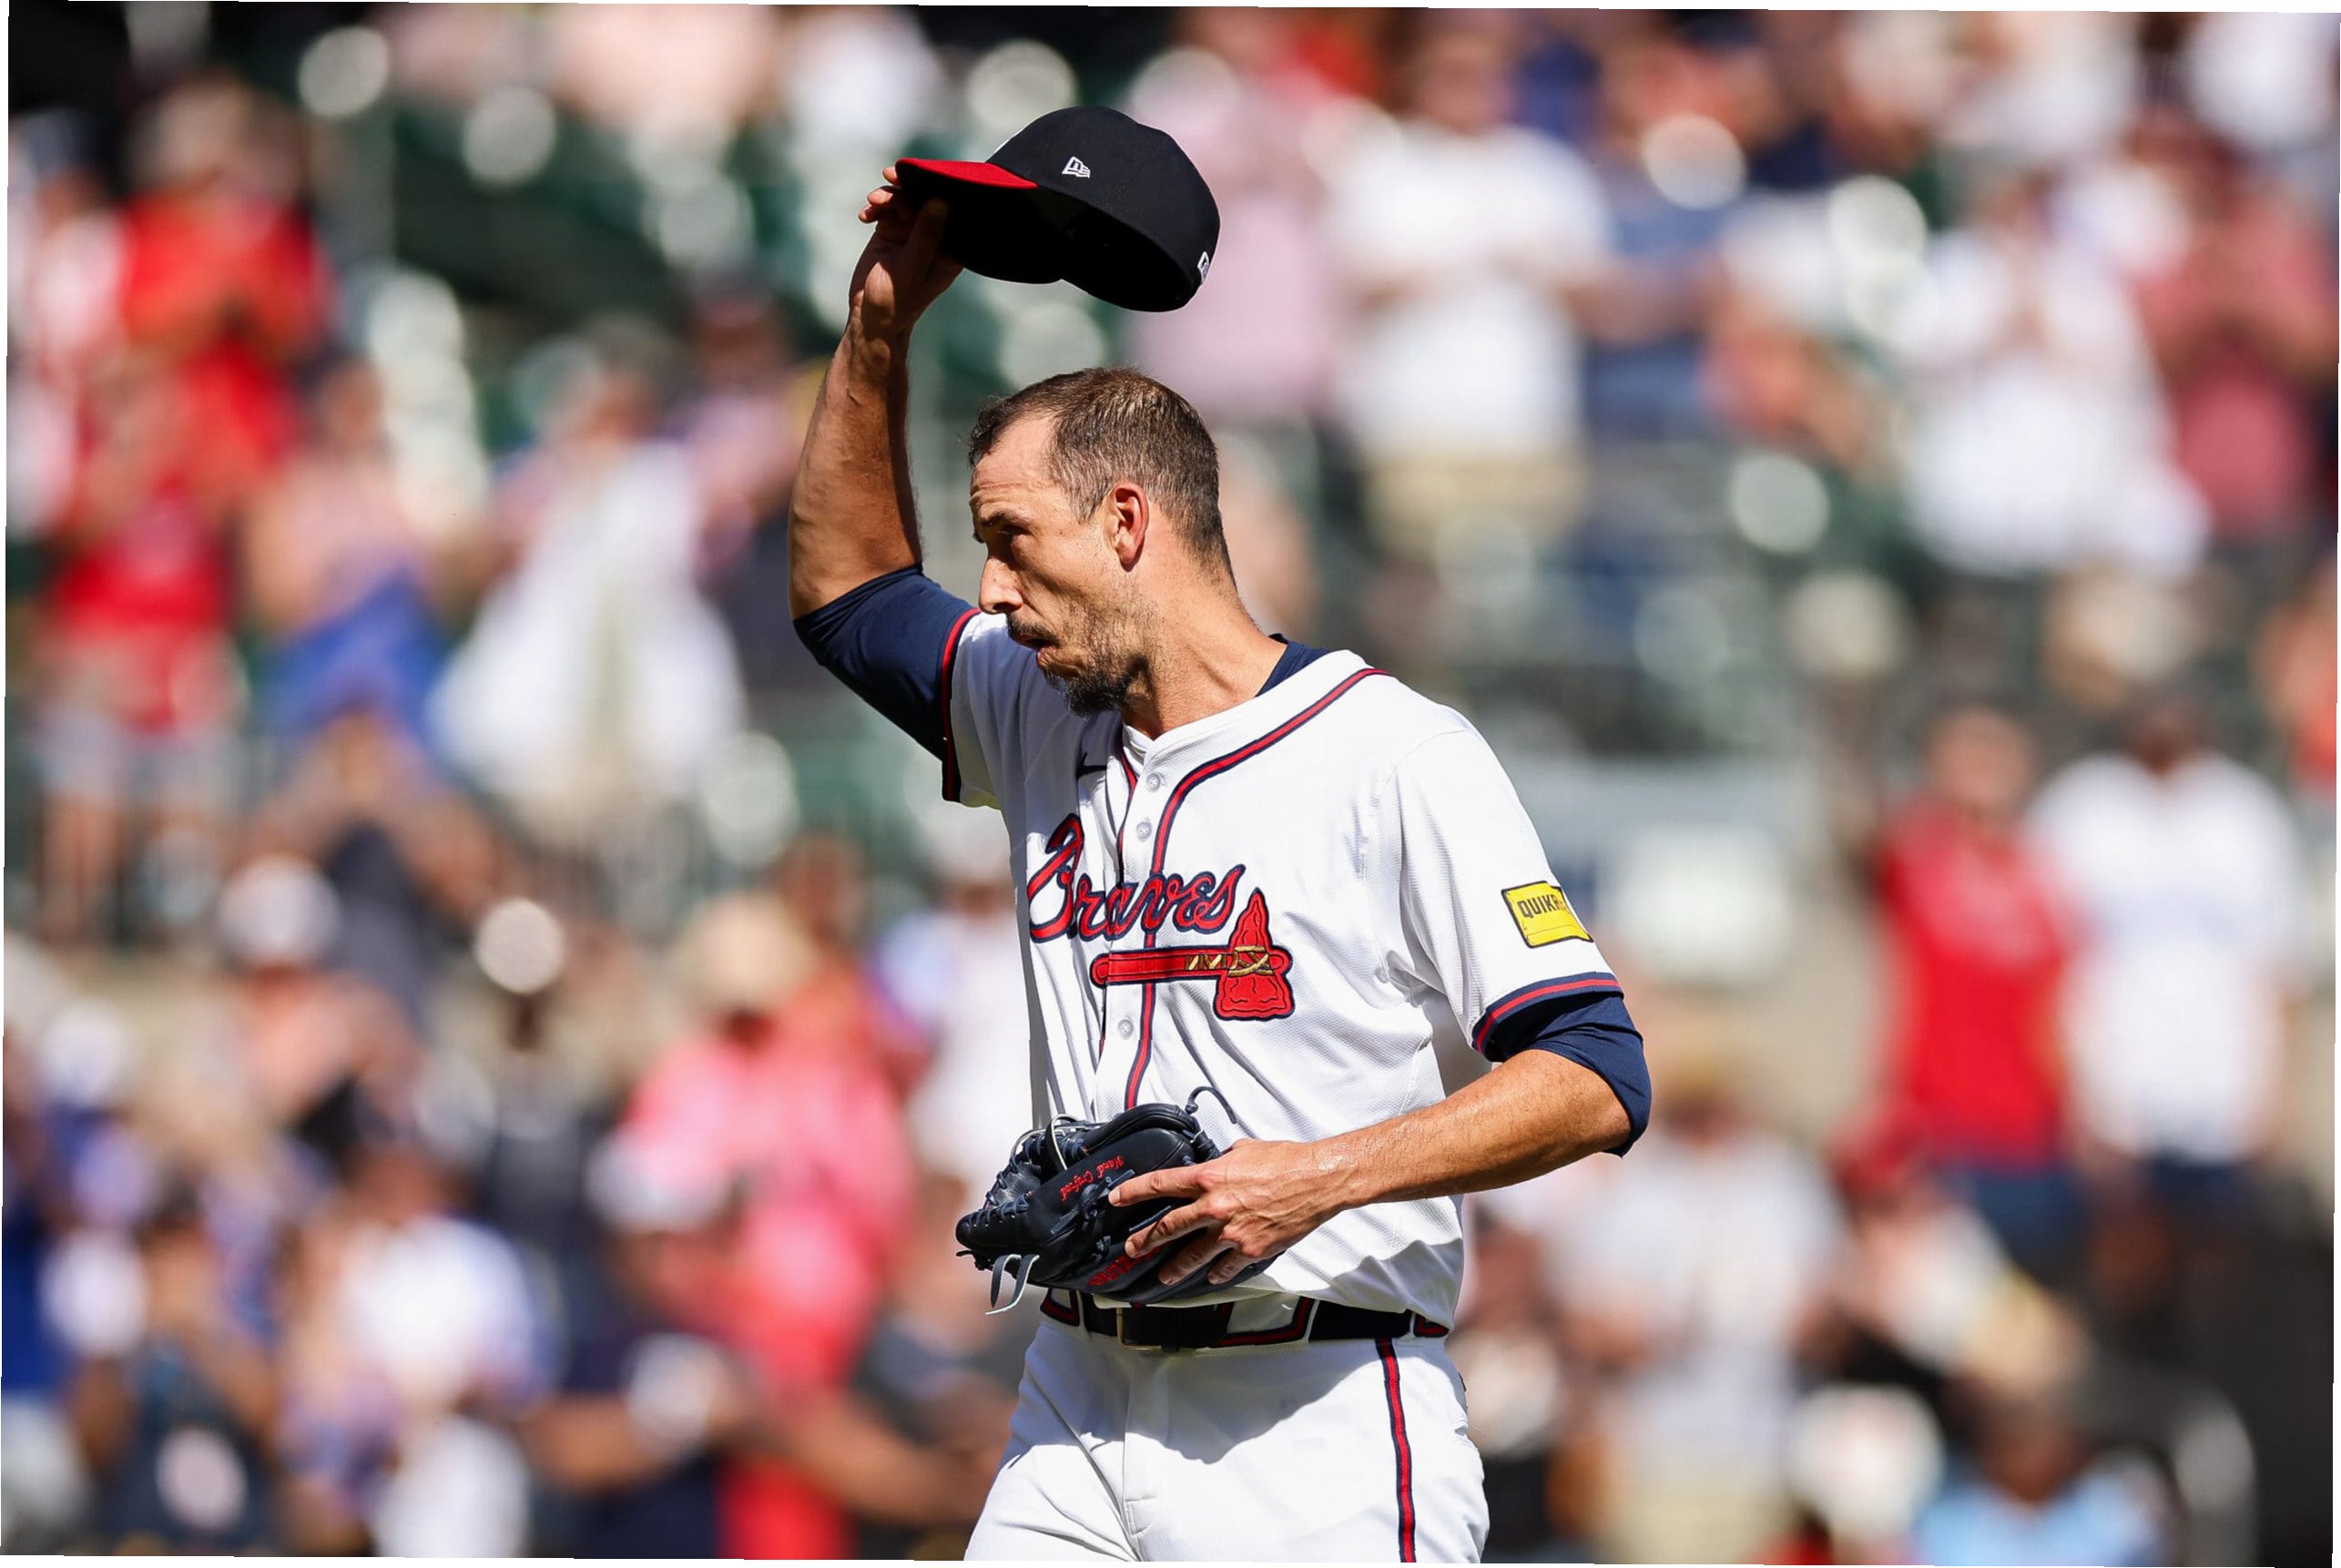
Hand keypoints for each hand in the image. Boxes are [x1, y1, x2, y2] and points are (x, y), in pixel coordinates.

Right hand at [850, 168, 962, 344]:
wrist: (869, 317)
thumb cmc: (896, 301)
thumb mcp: (911, 266)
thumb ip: (926, 234)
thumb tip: (940, 200)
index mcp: (950, 249)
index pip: (950, 211)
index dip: (937, 187)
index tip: (919, 174)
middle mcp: (934, 238)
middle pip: (925, 200)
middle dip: (907, 187)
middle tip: (889, 176)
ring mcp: (911, 234)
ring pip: (904, 201)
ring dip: (887, 197)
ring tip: (872, 203)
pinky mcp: (891, 233)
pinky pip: (886, 210)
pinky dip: (875, 208)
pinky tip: (864, 216)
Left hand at [1110, 1138, 1351, 1289]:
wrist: (1317, 1181)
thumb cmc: (1285, 1161)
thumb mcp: (1245, 1151)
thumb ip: (1223, 1162)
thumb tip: (1215, 1166)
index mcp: (1210, 1178)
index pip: (1161, 1184)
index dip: (1133, 1192)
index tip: (1116, 1198)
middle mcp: (1215, 1207)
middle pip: (1169, 1227)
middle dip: (1145, 1239)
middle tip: (1131, 1248)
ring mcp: (1232, 1232)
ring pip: (1193, 1255)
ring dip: (1174, 1267)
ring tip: (1163, 1276)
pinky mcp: (1251, 1250)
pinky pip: (1227, 1266)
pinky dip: (1217, 1273)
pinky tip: (1211, 1276)